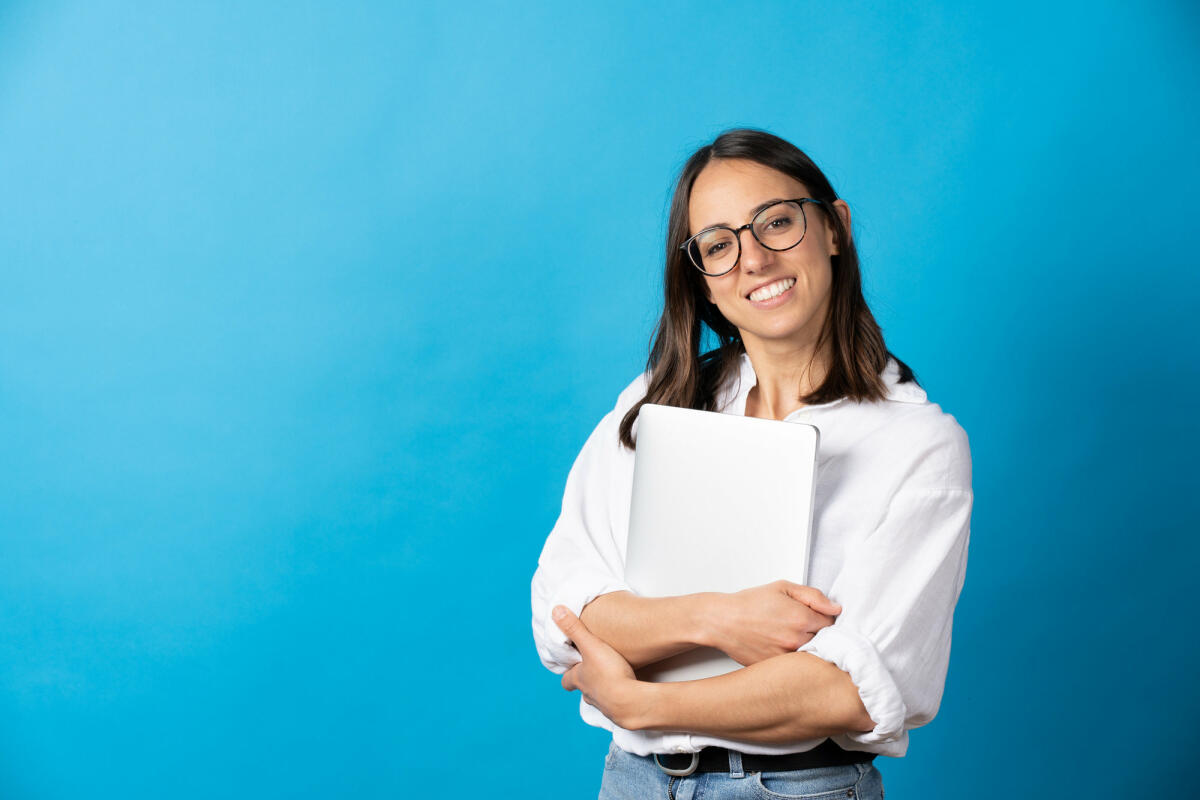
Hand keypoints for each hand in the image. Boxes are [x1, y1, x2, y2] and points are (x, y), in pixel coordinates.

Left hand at [554, 605, 643, 728]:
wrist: (630, 701)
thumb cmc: (608, 672)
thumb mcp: (591, 645)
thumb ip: (575, 628)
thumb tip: (555, 611)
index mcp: (579, 679)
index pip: (566, 679)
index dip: (567, 672)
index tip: (571, 664)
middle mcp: (588, 694)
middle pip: (582, 689)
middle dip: (586, 680)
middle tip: (593, 669)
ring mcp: (604, 705)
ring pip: (599, 697)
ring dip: (603, 688)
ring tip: (612, 677)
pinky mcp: (620, 710)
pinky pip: (616, 704)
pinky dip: (619, 696)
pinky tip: (627, 689)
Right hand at [708, 580, 840, 665]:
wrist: (723, 622)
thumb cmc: (749, 603)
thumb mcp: (782, 588)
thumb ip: (813, 596)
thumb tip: (835, 608)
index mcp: (801, 618)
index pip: (831, 623)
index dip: (823, 618)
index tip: (814, 616)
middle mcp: (796, 640)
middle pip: (824, 641)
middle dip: (817, 633)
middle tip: (800, 626)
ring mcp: (787, 657)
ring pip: (811, 656)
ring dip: (807, 648)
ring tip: (790, 637)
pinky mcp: (777, 669)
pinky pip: (796, 667)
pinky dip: (794, 660)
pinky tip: (781, 647)